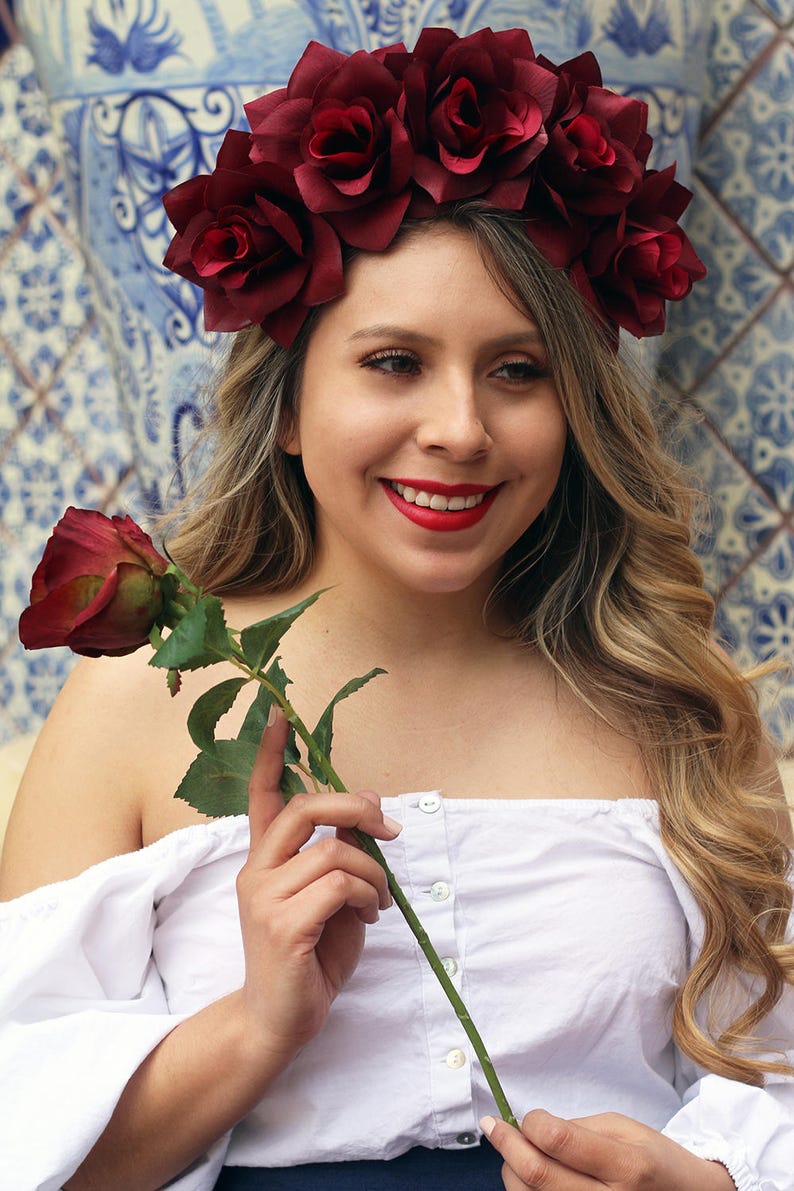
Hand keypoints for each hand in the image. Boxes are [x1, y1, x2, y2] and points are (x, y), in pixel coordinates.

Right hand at [235, 709, 399, 1067]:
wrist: (279, 1022)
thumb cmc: (309, 958)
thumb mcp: (331, 896)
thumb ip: (342, 851)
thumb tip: (368, 802)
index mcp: (265, 859)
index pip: (261, 796)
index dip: (269, 755)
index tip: (280, 716)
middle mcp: (256, 871)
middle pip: (305, 808)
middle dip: (355, 808)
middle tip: (388, 830)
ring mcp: (264, 897)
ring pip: (335, 852)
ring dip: (373, 874)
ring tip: (379, 901)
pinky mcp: (282, 925)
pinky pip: (340, 885)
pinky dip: (368, 896)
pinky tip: (370, 917)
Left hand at [482, 1110, 735, 1190]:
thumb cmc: (654, 1160)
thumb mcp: (625, 1129)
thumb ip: (578, 1128)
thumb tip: (531, 1129)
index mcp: (627, 1165)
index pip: (558, 1140)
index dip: (531, 1123)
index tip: (528, 1116)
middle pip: (538, 1175)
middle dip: (507, 1145)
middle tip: (494, 1126)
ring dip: (511, 1171)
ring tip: (514, 1153)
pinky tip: (528, 1177)